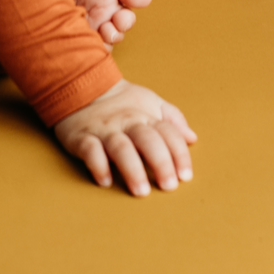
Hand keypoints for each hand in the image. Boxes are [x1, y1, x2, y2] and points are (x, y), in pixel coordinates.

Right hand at [53, 80, 196, 195]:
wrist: (81, 83)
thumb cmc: (122, 100)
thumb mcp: (150, 102)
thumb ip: (172, 119)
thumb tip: (192, 138)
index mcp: (146, 115)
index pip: (168, 133)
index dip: (179, 154)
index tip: (185, 176)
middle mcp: (127, 122)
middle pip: (147, 140)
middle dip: (160, 163)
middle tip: (169, 186)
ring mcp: (104, 130)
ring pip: (120, 147)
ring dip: (132, 169)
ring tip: (141, 190)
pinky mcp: (82, 136)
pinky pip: (90, 150)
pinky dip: (98, 165)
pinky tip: (106, 181)